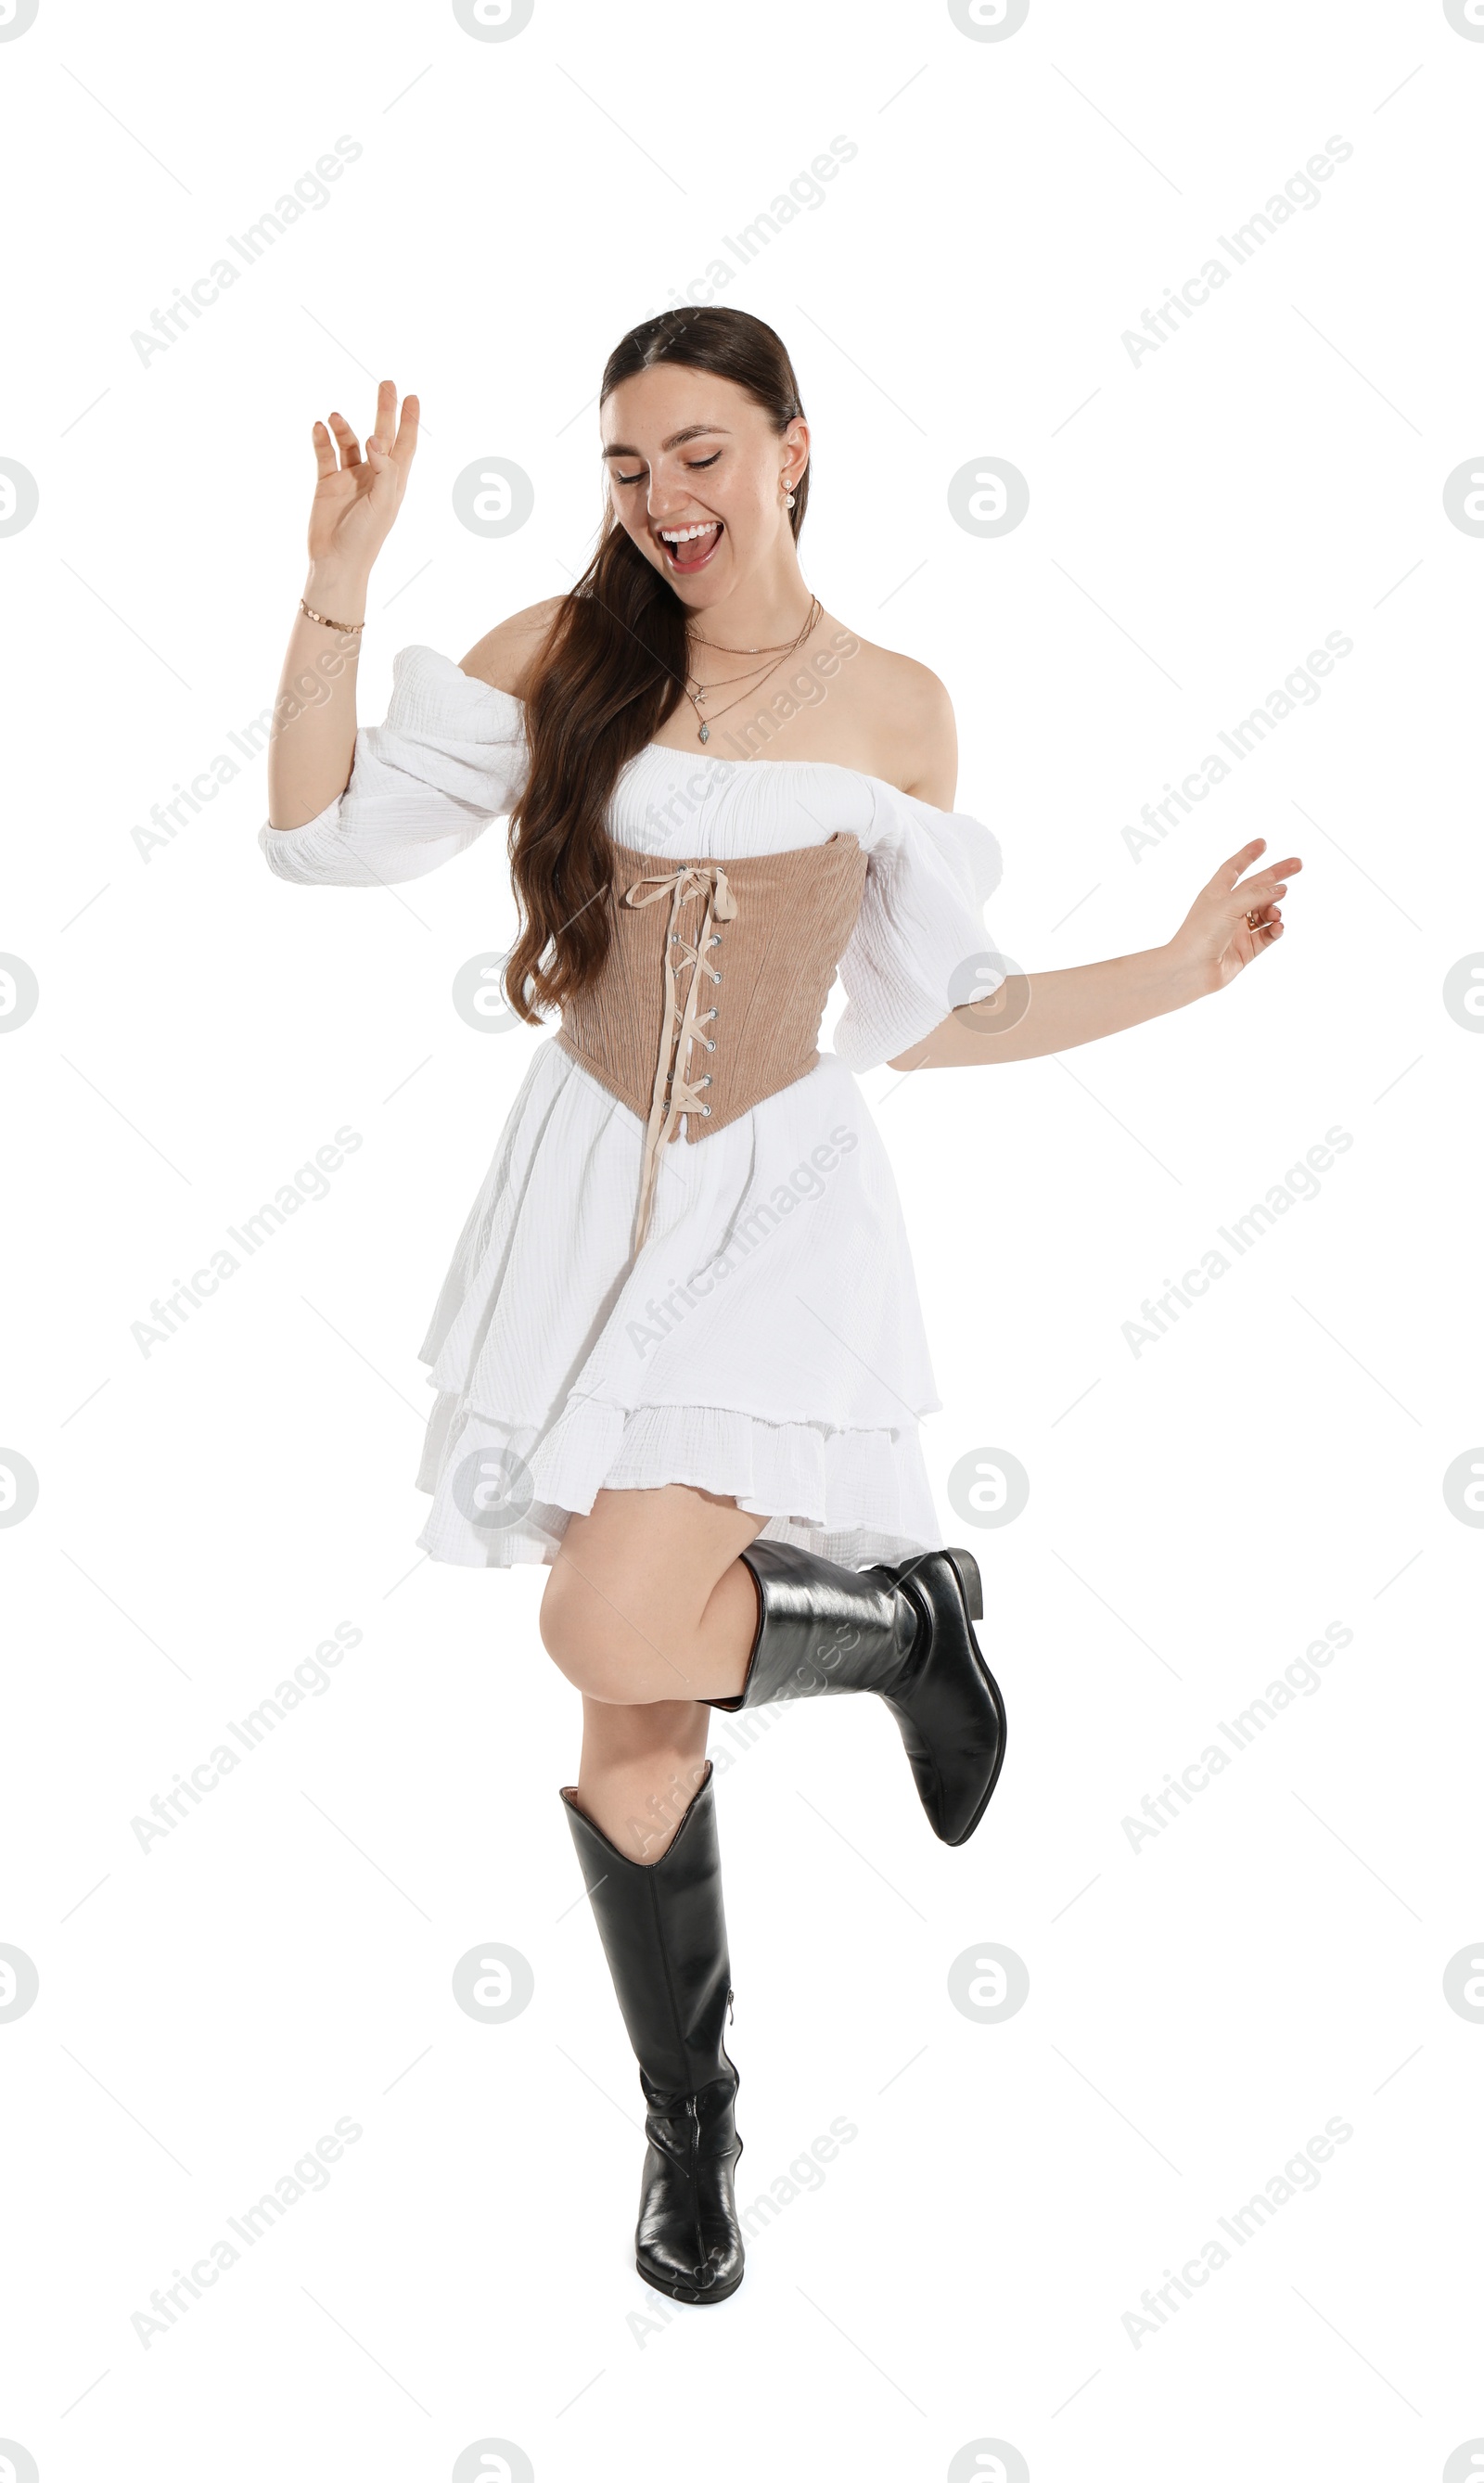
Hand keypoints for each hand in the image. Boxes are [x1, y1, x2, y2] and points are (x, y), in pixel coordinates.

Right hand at [305, 379, 419, 579]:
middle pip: (382, 435)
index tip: (412, 397)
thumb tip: (376, 438)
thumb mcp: (383, 503)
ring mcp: (350, 478)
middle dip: (384, 410)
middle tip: (386, 384)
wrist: (336, 561)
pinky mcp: (327, 483)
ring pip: (350, 442)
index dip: (410, 421)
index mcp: (393, 482)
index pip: (405, 445)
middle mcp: (373, 476)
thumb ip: (385, 468)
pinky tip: (319, 427)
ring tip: (335, 416)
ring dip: (344, 427)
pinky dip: (322, 439)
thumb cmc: (366, 537)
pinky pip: (325, 454)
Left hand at [1169, 837, 1301, 992]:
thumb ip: (1256, 894)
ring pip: (1265, 913)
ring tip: (1276, 914)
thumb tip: (1280, 889)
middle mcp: (1228, 910)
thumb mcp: (1228, 905)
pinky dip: (1275, 930)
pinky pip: (1267, 936)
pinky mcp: (1245, 950)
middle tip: (1298, 864)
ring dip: (1274, 909)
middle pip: (1257, 887)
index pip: (1233, 868)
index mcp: (1216, 894)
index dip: (1247, 855)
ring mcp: (1237, 931)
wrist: (1190, 971)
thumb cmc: (1199, 935)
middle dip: (1277, 876)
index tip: (1263, 844)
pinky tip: (1278, 927)